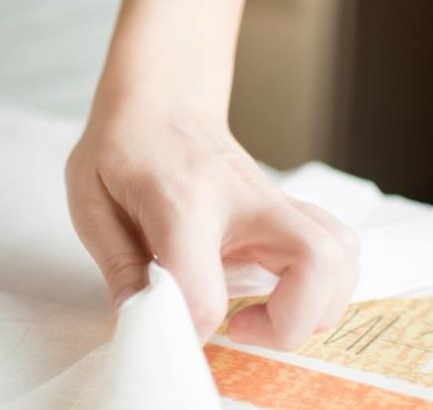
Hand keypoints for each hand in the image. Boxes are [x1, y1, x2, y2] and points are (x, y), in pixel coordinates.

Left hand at [65, 103, 359, 349]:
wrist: (159, 98)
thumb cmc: (121, 147)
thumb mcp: (91, 200)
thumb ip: (117, 265)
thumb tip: (139, 321)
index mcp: (183, 201)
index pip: (203, 288)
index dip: (189, 330)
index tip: (168, 334)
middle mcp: (243, 200)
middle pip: (316, 264)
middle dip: (288, 324)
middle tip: (237, 328)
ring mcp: (274, 201)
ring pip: (341, 258)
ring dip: (314, 306)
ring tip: (258, 315)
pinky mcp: (288, 209)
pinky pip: (337, 250)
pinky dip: (322, 285)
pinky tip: (277, 292)